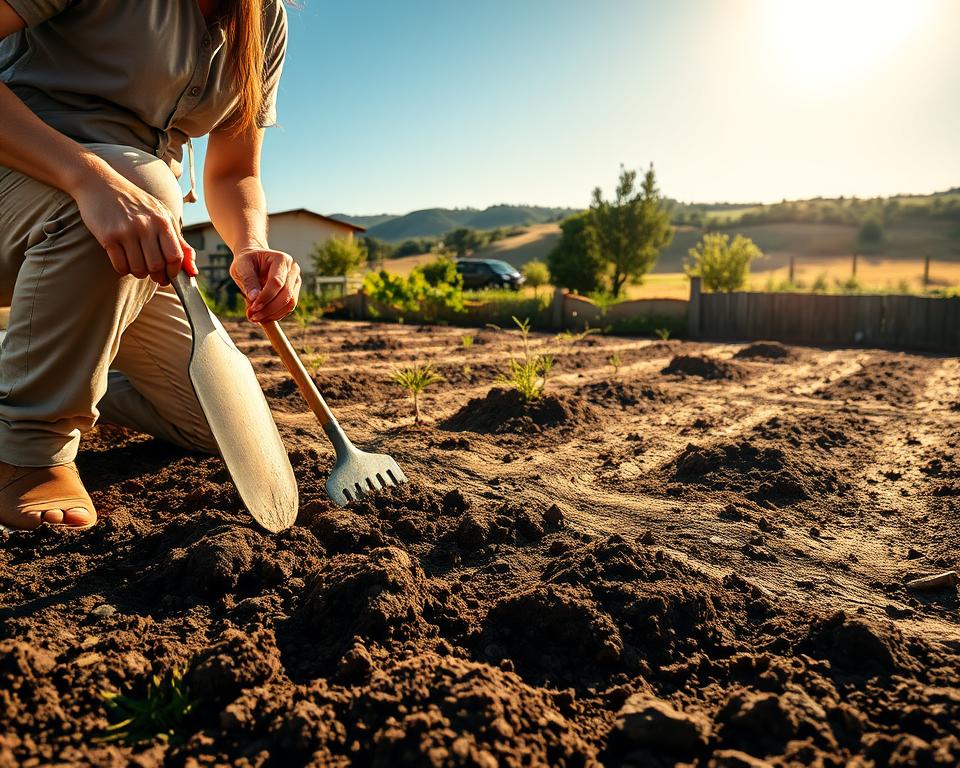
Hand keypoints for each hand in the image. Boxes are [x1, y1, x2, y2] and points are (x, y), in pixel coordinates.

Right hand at [72, 169, 195, 284]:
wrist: (99, 183)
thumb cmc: (135, 202)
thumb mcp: (162, 216)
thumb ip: (179, 243)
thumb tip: (193, 272)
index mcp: (162, 221)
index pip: (175, 256)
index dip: (174, 271)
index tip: (169, 274)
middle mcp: (146, 225)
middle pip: (157, 266)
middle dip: (157, 276)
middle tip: (153, 274)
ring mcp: (126, 231)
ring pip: (139, 268)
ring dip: (139, 273)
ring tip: (138, 266)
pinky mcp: (107, 236)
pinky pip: (120, 266)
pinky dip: (124, 269)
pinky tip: (124, 261)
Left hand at [230, 247, 300, 322]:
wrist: (254, 260)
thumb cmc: (246, 261)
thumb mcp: (241, 268)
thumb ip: (248, 282)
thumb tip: (254, 299)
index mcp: (281, 259)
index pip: (277, 282)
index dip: (265, 297)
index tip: (252, 308)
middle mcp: (293, 269)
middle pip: (287, 295)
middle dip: (269, 309)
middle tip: (252, 316)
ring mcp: (296, 281)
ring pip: (290, 304)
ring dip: (273, 315)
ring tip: (255, 318)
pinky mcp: (294, 291)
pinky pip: (288, 308)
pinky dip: (275, 315)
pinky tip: (262, 317)